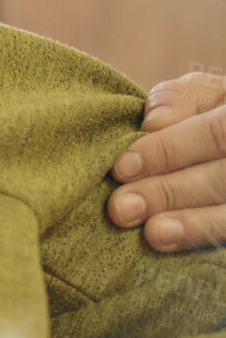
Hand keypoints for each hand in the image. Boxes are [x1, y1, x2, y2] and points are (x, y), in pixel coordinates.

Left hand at [108, 72, 225, 250]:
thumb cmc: (210, 112)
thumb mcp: (202, 95)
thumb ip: (181, 100)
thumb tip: (155, 124)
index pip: (217, 132)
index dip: (170, 150)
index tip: (122, 168)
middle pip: (224, 177)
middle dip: (170, 192)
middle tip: (121, 207)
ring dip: (193, 224)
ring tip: (152, 233)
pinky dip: (202, 236)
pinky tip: (174, 242)